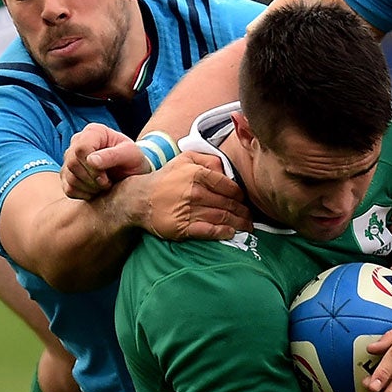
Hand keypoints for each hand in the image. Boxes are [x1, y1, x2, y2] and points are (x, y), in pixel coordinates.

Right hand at [60, 124, 144, 199]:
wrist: (130, 171)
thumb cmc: (132, 159)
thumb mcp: (130, 154)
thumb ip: (112, 155)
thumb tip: (91, 160)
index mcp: (93, 132)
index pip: (81, 148)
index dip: (92, 167)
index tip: (106, 177)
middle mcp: (77, 142)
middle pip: (73, 163)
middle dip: (92, 179)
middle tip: (107, 183)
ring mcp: (70, 158)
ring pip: (69, 177)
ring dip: (89, 188)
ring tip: (104, 185)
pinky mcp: (67, 174)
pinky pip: (68, 189)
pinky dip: (83, 194)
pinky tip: (96, 190)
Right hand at [120, 150, 250, 240]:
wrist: (140, 198)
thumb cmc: (166, 178)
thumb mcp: (185, 159)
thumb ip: (208, 160)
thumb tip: (226, 169)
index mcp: (198, 174)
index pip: (229, 186)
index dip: (240, 195)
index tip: (245, 200)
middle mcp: (195, 192)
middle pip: (228, 204)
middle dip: (243, 211)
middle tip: (251, 217)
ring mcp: (190, 211)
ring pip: (222, 217)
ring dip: (238, 223)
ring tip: (247, 226)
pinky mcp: (183, 227)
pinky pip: (209, 230)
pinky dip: (223, 232)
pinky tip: (231, 232)